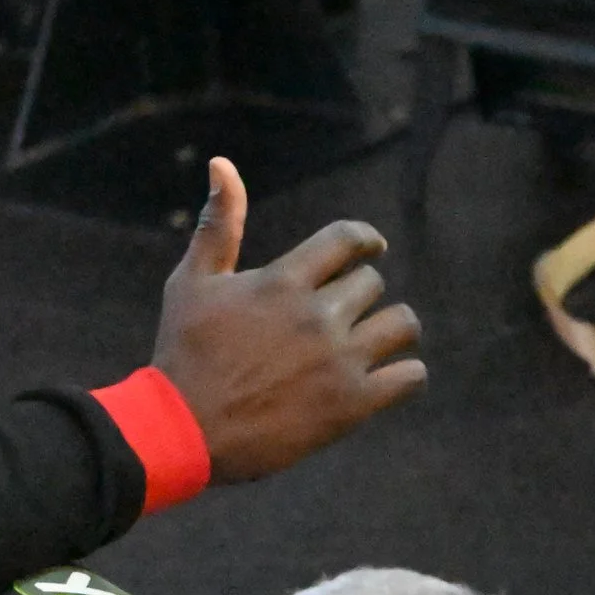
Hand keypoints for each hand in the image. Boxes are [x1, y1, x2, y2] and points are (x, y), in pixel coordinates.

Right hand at [151, 158, 424, 481]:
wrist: (182, 430)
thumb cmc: (183, 352)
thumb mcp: (193, 281)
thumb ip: (218, 224)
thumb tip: (222, 163)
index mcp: (283, 281)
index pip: (348, 239)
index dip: (365, 240)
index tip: (371, 250)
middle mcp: (317, 316)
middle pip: (372, 284)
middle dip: (357, 295)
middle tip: (340, 316)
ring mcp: (338, 361)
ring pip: (402, 324)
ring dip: (389, 328)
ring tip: (371, 342)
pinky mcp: (351, 405)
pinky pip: (411, 376)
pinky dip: (406, 374)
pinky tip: (387, 378)